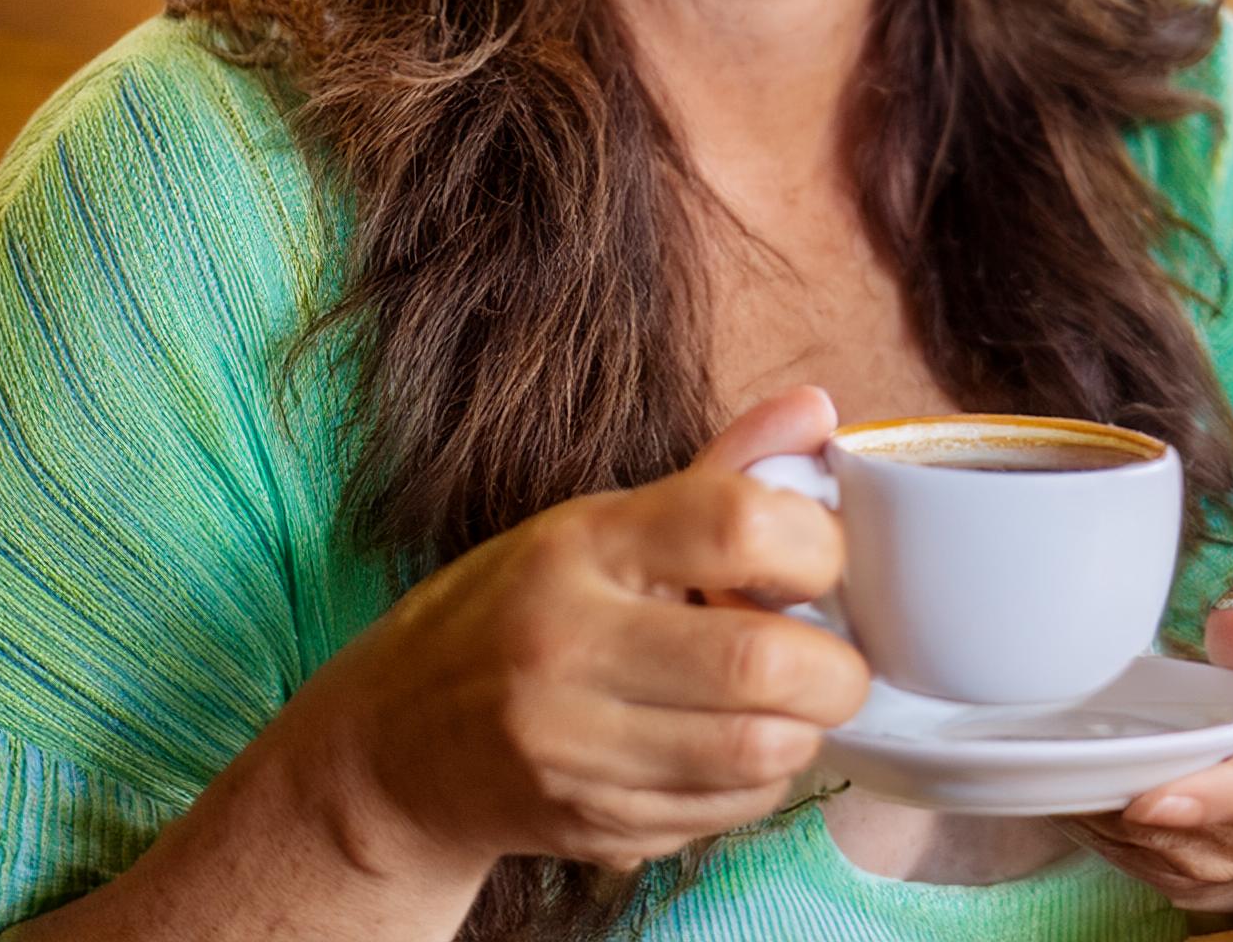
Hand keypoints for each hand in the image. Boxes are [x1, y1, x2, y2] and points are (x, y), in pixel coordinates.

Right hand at [296, 385, 869, 880]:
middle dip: (834, 667)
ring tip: (786, 702)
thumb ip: (720, 469)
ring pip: (757, 753)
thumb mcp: (600, 521)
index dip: (815, 545)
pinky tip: (736, 746)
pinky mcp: (592, 824)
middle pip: (761, 662)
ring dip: (803, 731)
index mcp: (583, 544)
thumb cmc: (518, 607)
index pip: (736, 525)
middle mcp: (572, 643)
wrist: (398, 739)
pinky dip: (760, 782)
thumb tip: (818, 409)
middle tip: (833, 654)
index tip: (820, 560)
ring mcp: (577, 746)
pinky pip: (727, 811)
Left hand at [1061, 584, 1232, 913]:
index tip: (1148, 797)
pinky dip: (1131, 853)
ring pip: (1202, 863)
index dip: (1214, 796)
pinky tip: (1083, 812)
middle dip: (1149, 816)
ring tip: (1061, 791)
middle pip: (1231, 830)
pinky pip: (1187, 876)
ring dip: (1130, 839)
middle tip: (1072, 779)